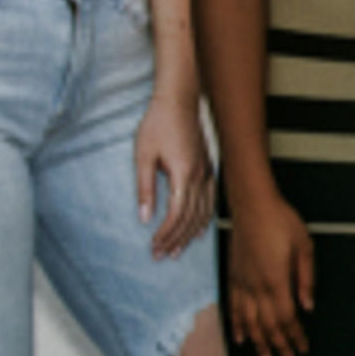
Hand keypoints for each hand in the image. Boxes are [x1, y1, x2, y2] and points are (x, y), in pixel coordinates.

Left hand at [138, 92, 213, 257]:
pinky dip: (205, 218)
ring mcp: (207, 172)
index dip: (166, 233)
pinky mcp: (208, 167)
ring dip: (190, 233)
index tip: (154, 247)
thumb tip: (144, 218)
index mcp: (183, 173)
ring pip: (203, 211)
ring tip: (178, 250)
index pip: (176, 214)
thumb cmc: (157, 124)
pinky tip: (199, 230)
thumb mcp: (143, 155)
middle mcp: (199, 176)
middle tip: (162, 255)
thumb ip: (144, 188)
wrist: (178, 100)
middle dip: (175, 239)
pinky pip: (211, 200)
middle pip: (190, 217)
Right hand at [224, 190, 315, 355]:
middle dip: (279, 346)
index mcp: (276, 281)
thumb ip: (306, 279)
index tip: (302, 349)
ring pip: (249, 321)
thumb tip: (308, 306)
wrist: (252, 204)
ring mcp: (242, 283)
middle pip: (268, 325)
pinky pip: (233, 307)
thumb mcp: (305, 246)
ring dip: (258, 342)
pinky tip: (241, 337)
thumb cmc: (281, 221)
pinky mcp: (233, 277)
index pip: (287, 318)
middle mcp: (256, 287)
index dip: (295, 336)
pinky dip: (237, 325)